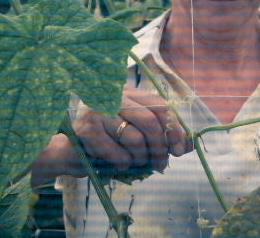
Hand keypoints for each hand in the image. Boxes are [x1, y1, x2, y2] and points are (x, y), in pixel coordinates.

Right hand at [72, 87, 190, 172]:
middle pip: (150, 121)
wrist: (69, 153)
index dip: (174, 129)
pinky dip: (124, 164)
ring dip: (141, 158)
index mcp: (128, 94)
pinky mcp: (88, 130)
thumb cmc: (107, 144)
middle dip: (160, 148)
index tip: (180, 150)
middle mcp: (113, 97)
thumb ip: (161, 138)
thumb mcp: (136, 137)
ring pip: (135, 138)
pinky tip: (119, 164)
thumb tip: (191, 144)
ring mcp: (99, 112)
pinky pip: (118, 152)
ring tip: (135, 163)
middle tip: (161, 165)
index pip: (160, 106)